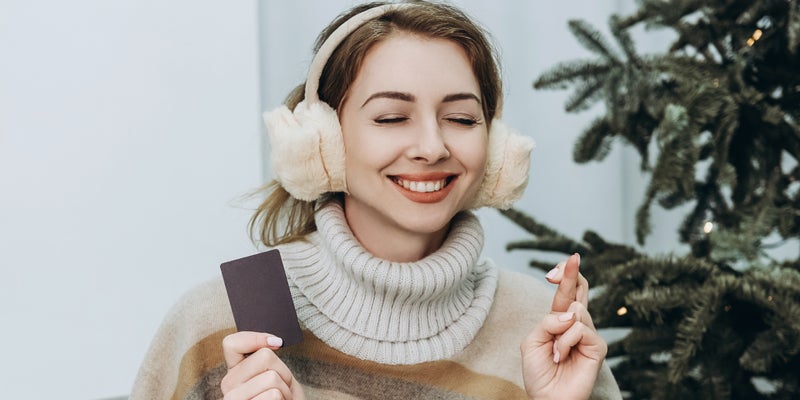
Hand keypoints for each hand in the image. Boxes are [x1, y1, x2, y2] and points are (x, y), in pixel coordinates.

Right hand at [221, 331, 305, 399]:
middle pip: (264, 357)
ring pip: (271, 377)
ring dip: (286, 390)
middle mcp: (228, 386)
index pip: (232, 343)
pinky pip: (272, 395)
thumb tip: (274, 341)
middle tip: (282, 390)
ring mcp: (232, 399)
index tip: (277, 343)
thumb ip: (268, 359)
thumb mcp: (279, 376)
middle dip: (284, 373)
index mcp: (235, 373)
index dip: (255, 337)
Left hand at [521, 254, 606, 399]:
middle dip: (573, 273)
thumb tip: (571, 313)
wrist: (547, 398)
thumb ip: (547, 322)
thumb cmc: (539, 372)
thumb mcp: (532, 341)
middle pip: (580, 290)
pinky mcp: (597, 346)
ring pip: (576, 310)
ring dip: (559, 330)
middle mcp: (575, 324)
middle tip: (572, 258)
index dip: (566, 274)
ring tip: (556, 351)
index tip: (566, 260)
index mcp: (558, 320)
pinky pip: (579, 329)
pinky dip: (566, 341)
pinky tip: (563, 356)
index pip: (565, 292)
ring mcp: (588, 334)